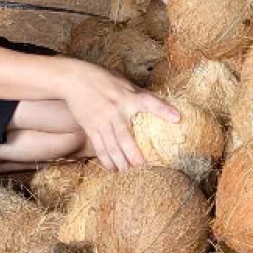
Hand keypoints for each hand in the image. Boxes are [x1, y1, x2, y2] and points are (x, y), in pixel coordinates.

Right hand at [54, 59, 180, 171]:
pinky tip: (113, 169)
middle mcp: (115, 111)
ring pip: (112, 146)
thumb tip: (161, 104)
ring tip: (129, 173)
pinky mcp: (91, 128)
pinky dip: (106, 160)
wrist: (75, 80)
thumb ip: (140, 95)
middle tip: (143, 167)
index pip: (149, 102)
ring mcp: (102, 121)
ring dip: (120, 161)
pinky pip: (100, 147)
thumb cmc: (104, 79)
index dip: (163, 110)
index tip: (177, 118)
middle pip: (125, 137)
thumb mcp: (125, 82)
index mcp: (128, 97)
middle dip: (134, 154)